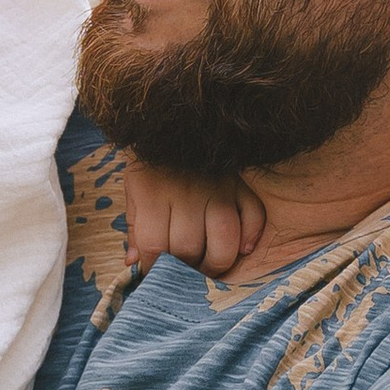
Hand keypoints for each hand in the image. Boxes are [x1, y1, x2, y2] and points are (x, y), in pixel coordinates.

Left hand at [122, 158, 268, 276]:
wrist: (176, 117)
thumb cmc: (153, 161)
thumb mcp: (135, 189)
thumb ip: (135, 227)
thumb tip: (134, 263)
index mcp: (153, 194)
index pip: (155, 246)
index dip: (153, 267)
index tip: (155, 272)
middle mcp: (187, 192)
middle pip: (189, 248)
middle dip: (186, 269)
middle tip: (185, 270)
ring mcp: (219, 186)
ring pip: (225, 239)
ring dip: (218, 261)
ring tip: (210, 265)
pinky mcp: (243, 182)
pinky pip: (255, 217)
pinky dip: (251, 236)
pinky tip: (241, 247)